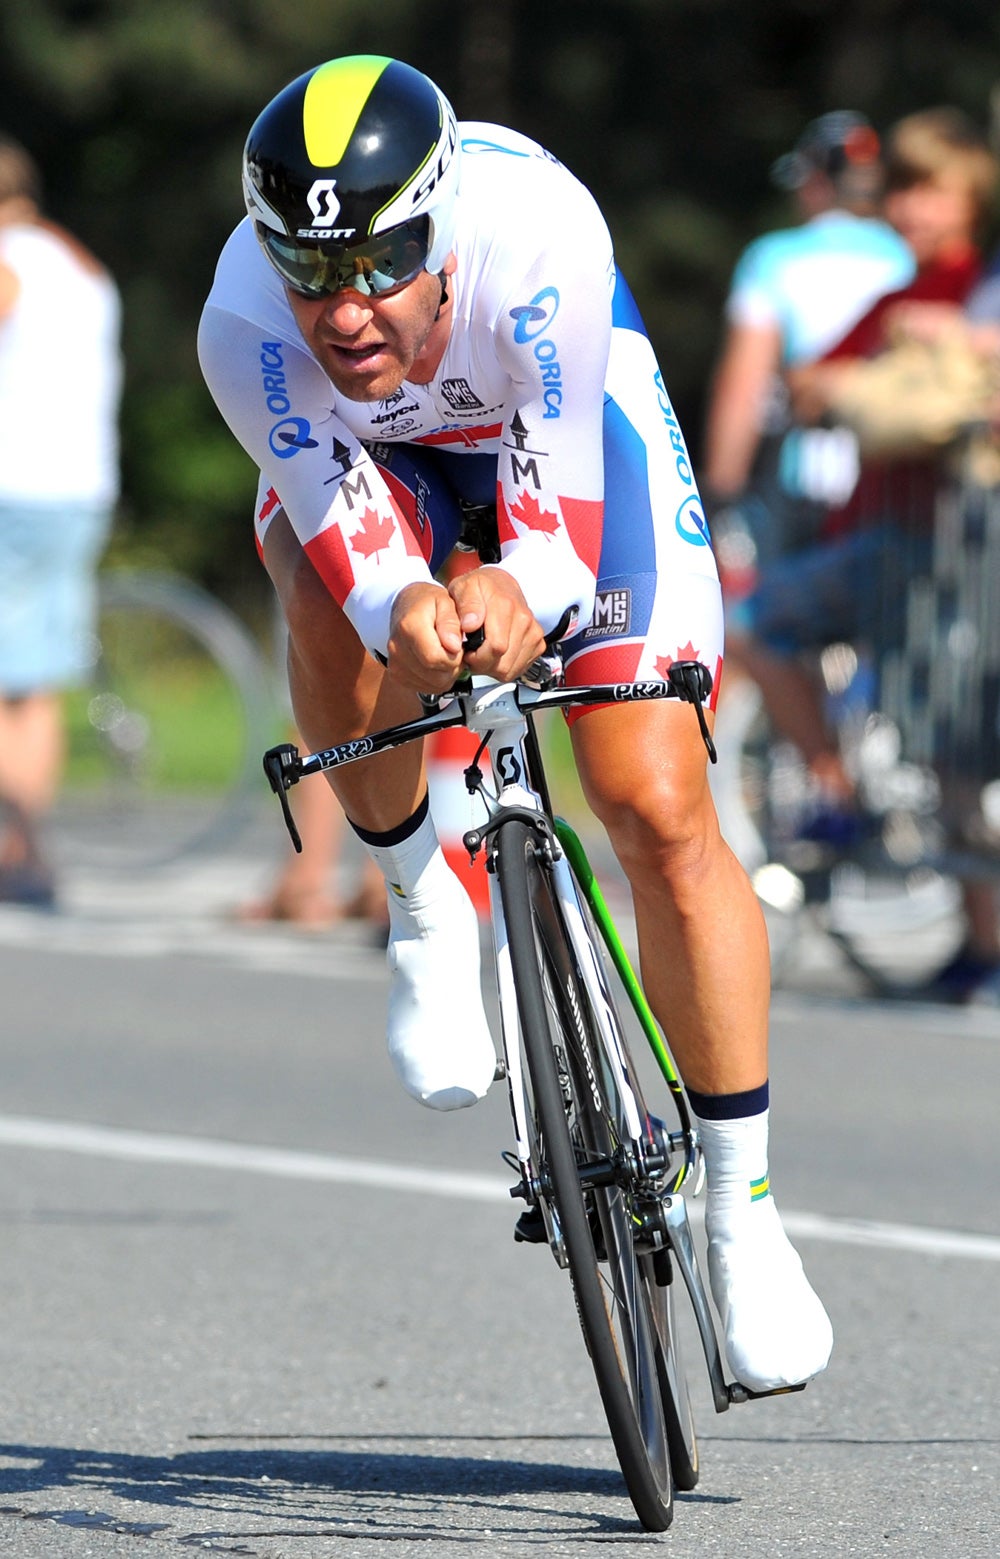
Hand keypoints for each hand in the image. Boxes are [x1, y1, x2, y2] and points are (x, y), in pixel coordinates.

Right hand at [386, 581, 464, 692]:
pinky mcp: (397, 675)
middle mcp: (397, 648)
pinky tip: (436, 662)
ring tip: (446, 653)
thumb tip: (454, 646)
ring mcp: (395, 664)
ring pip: (434, 685)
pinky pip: (427, 688)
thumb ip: (452, 622)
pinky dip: (437, 679)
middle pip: (436, 676)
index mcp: (409, 627)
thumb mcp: (446, 601)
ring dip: (447, 674)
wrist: (406, 607)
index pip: (435, 658)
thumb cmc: (427, 603)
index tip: (458, 645)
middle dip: (453, 666)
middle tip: (455, 649)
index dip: (455, 656)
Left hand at [448, 566, 545, 681]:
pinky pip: (518, 669)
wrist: (500, 584)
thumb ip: (466, 605)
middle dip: (483, 665)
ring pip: (510, 670)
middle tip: (472, 653)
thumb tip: (470, 624)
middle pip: (503, 664)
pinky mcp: (538, 643)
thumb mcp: (464, 587)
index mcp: (505, 606)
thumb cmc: (480, 588)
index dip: (477, 658)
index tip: (467, 652)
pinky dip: (505, 667)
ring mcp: (533, 632)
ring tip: (483, 652)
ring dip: (493, 667)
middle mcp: (524, 620)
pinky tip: (496, 654)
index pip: (496, 648)